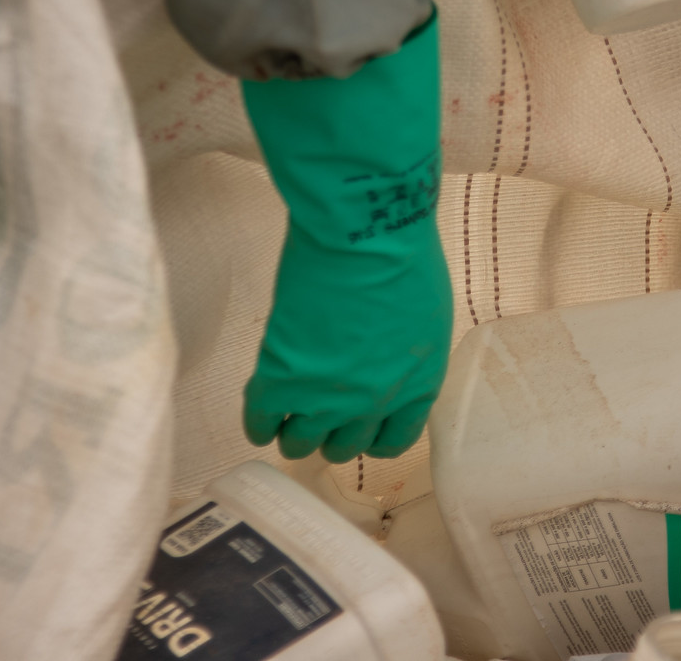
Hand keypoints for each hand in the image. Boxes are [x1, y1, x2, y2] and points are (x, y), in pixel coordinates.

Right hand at [240, 12, 453, 461]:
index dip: (372, 434)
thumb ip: (404, 348)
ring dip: (292, 432)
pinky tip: (259, 407)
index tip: (358, 423)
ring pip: (300, 445)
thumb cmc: (403, 251)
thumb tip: (380, 354)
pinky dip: (258, 422)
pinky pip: (261, 422)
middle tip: (316, 411)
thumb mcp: (423, 313)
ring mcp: (326, 398)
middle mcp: (374, 403)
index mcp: (418, 385)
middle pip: (345, 448)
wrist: (365, 231)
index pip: (395, 439)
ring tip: (284, 414)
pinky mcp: (282, 380)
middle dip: (330, 433)